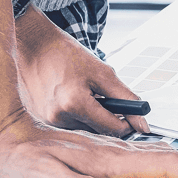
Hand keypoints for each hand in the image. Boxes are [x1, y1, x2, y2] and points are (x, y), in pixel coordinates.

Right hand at [16, 6, 148, 136]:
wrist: (34, 45)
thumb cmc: (66, 55)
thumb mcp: (103, 73)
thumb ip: (127, 98)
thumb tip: (143, 122)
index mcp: (74, 104)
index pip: (113, 129)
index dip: (127, 122)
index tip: (130, 114)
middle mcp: (57, 118)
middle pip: (98, 131)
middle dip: (107, 116)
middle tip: (101, 95)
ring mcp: (47, 121)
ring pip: (84, 129)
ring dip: (90, 116)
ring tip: (82, 93)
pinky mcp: (40, 121)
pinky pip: (69, 125)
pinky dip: (76, 115)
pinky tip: (69, 98)